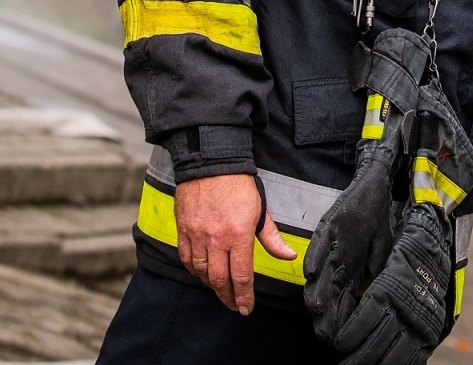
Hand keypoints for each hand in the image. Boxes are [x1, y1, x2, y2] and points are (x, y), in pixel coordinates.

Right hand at [174, 173, 296, 313]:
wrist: (211, 163)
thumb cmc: (239, 185)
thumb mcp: (261, 210)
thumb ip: (272, 238)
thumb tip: (288, 256)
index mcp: (239, 234)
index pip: (241, 275)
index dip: (244, 297)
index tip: (246, 309)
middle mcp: (216, 239)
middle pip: (220, 280)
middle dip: (228, 297)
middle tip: (234, 306)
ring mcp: (197, 235)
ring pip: (202, 272)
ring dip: (212, 286)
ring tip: (221, 291)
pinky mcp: (183, 230)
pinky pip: (187, 259)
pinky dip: (195, 271)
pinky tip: (202, 274)